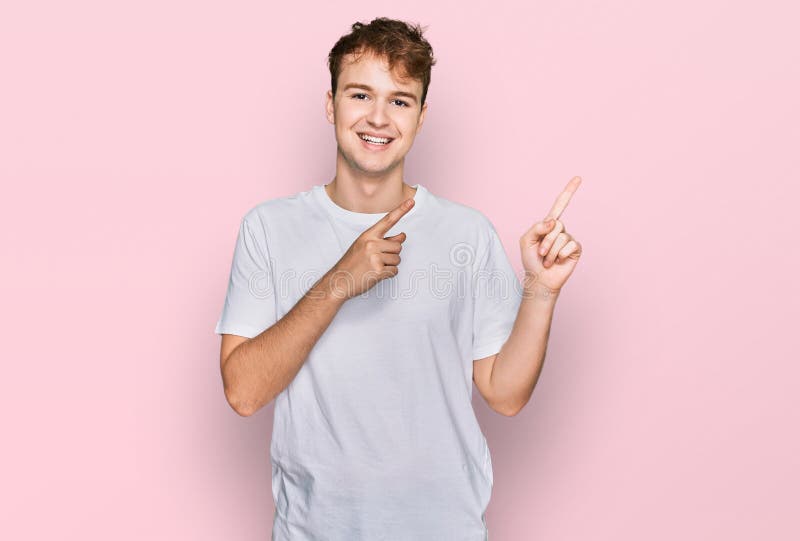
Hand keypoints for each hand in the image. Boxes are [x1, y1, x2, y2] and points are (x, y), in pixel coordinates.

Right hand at [326, 197, 413, 300]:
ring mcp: (375, 257)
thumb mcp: (364, 246)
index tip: (411, 202)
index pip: (388, 220)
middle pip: (398, 246)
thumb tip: (403, 235)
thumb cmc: (352, 263)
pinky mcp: (378, 271)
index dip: (401, 210)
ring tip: (374, 267)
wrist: (339, 281)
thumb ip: (383, 240)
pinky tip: (375, 275)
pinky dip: (388, 274)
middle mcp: (372, 244)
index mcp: (367, 235)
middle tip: (377, 260)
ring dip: (390, 265)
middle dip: (392, 253)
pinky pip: (394, 271)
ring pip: (397, 259)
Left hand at [519, 176, 582, 292]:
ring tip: (547, 260)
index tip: (578, 178)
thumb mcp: (526, 241)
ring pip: (561, 237)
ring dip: (550, 252)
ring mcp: (569, 238)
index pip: (560, 205)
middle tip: (540, 254)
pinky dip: (560, 255)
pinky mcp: (576, 249)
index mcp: (548, 224)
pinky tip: (558, 261)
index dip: (569, 191)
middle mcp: (560, 229)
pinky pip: (570, 245)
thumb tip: (553, 221)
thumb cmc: (531, 260)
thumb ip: (536, 227)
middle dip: (545, 242)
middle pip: (556, 225)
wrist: (539, 279)